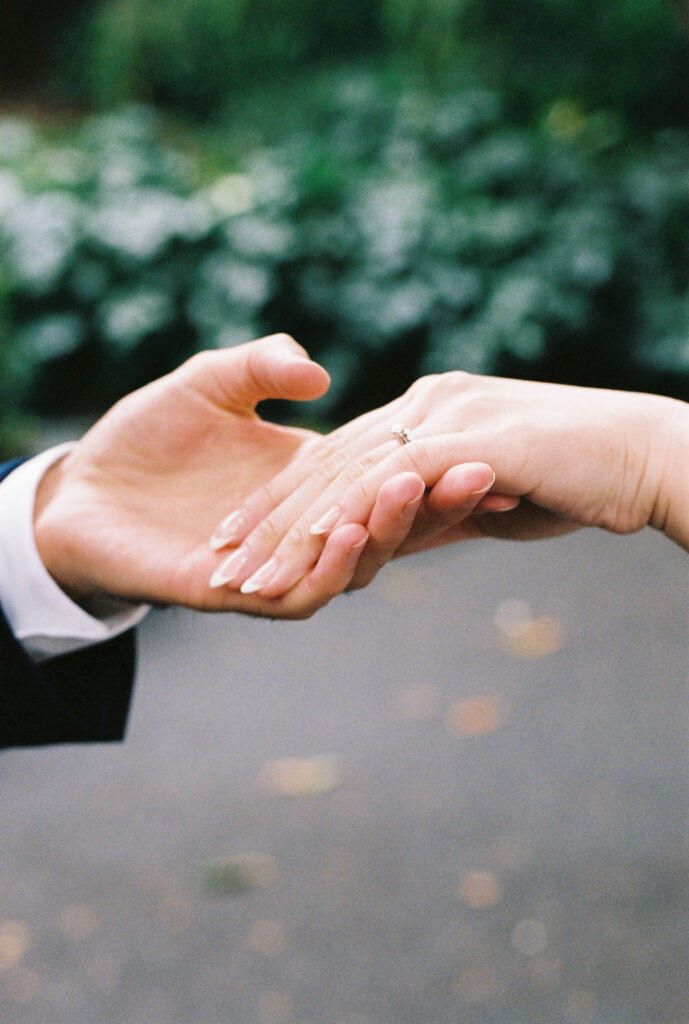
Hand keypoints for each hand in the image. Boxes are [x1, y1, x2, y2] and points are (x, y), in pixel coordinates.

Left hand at [33, 336, 483, 618]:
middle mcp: (307, 528)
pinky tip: (350, 532)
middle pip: (389, 521)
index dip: (437, 471)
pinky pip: (302, 590)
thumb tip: (319, 376)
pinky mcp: (242, 595)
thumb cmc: (144, 434)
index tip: (490, 452)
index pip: (388, 478)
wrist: (82, 493)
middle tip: (489, 477)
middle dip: (438, 502)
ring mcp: (278, 564)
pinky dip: (331, 567)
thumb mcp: (208, 381)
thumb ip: (260, 366)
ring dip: (392, 530)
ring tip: (422, 494)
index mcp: (311, 481)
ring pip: (355, 558)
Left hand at [205, 371, 687, 599]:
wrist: (646, 457)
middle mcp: (427, 403)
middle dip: (268, 518)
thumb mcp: (496, 495)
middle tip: (221, 561)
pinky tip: (306, 551)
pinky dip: (342, 515)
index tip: (248, 540)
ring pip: (344, 474)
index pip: (342, 458)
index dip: (290, 502)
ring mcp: (444, 414)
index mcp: (430, 410)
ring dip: (288, 529)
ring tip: (241, 574)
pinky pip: (389, 476)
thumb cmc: (582, 479)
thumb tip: (405, 531)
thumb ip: (446, 505)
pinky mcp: (467, 437)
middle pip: (328, 465)